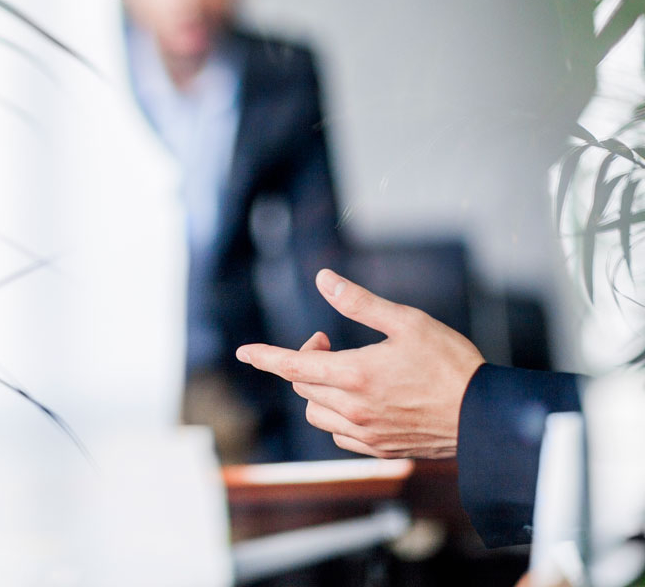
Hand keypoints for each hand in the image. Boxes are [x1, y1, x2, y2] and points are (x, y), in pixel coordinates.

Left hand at [235, 269, 484, 458]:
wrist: (485, 416)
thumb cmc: (450, 363)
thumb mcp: (406, 321)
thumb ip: (358, 301)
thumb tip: (323, 278)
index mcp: (354, 375)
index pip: (292, 366)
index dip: (264, 356)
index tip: (244, 352)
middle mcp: (352, 409)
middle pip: (303, 386)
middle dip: (306, 360)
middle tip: (327, 342)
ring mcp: (364, 433)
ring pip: (317, 412)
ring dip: (317, 390)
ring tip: (344, 370)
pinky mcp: (378, 449)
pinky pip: (338, 434)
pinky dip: (335, 415)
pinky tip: (356, 400)